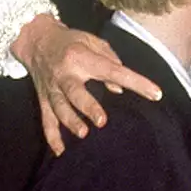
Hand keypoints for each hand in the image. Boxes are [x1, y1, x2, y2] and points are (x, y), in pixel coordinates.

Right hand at [11, 13, 161, 155]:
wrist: (35, 39)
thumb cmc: (69, 40)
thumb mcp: (92, 41)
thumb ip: (110, 60)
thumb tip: (120, 88)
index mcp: (81, 57)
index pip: (113, 71)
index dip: (135, 82)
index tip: (155, 94)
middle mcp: (64, 74)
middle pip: (75, 93)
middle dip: (88, 107)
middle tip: (102, 121)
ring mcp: (52, 88)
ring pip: (59, 108)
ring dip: (70, 122)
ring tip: (83, 134)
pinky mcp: (43, 99)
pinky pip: (47, 120)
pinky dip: (52, 137)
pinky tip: (61, 152)